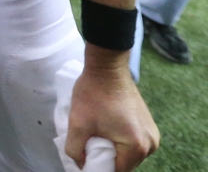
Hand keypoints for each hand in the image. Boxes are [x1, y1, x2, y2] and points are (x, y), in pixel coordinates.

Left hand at [66, 50, 158, 170]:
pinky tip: (106, 130)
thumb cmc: (93, 94)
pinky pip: (133, 142)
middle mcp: (151, 143)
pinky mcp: (148, 124)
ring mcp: (152, 134)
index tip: (85, 157)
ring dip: (113, 149)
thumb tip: (80, 165)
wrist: (107, 67)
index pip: (117, 171)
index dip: (99, 167)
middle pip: (125, 164)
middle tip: (88, 145)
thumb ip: (75, 150)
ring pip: (129, 154)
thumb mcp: (77, 123)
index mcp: (137, 146)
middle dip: (106, 158)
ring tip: (97, 135)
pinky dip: (120, 141)